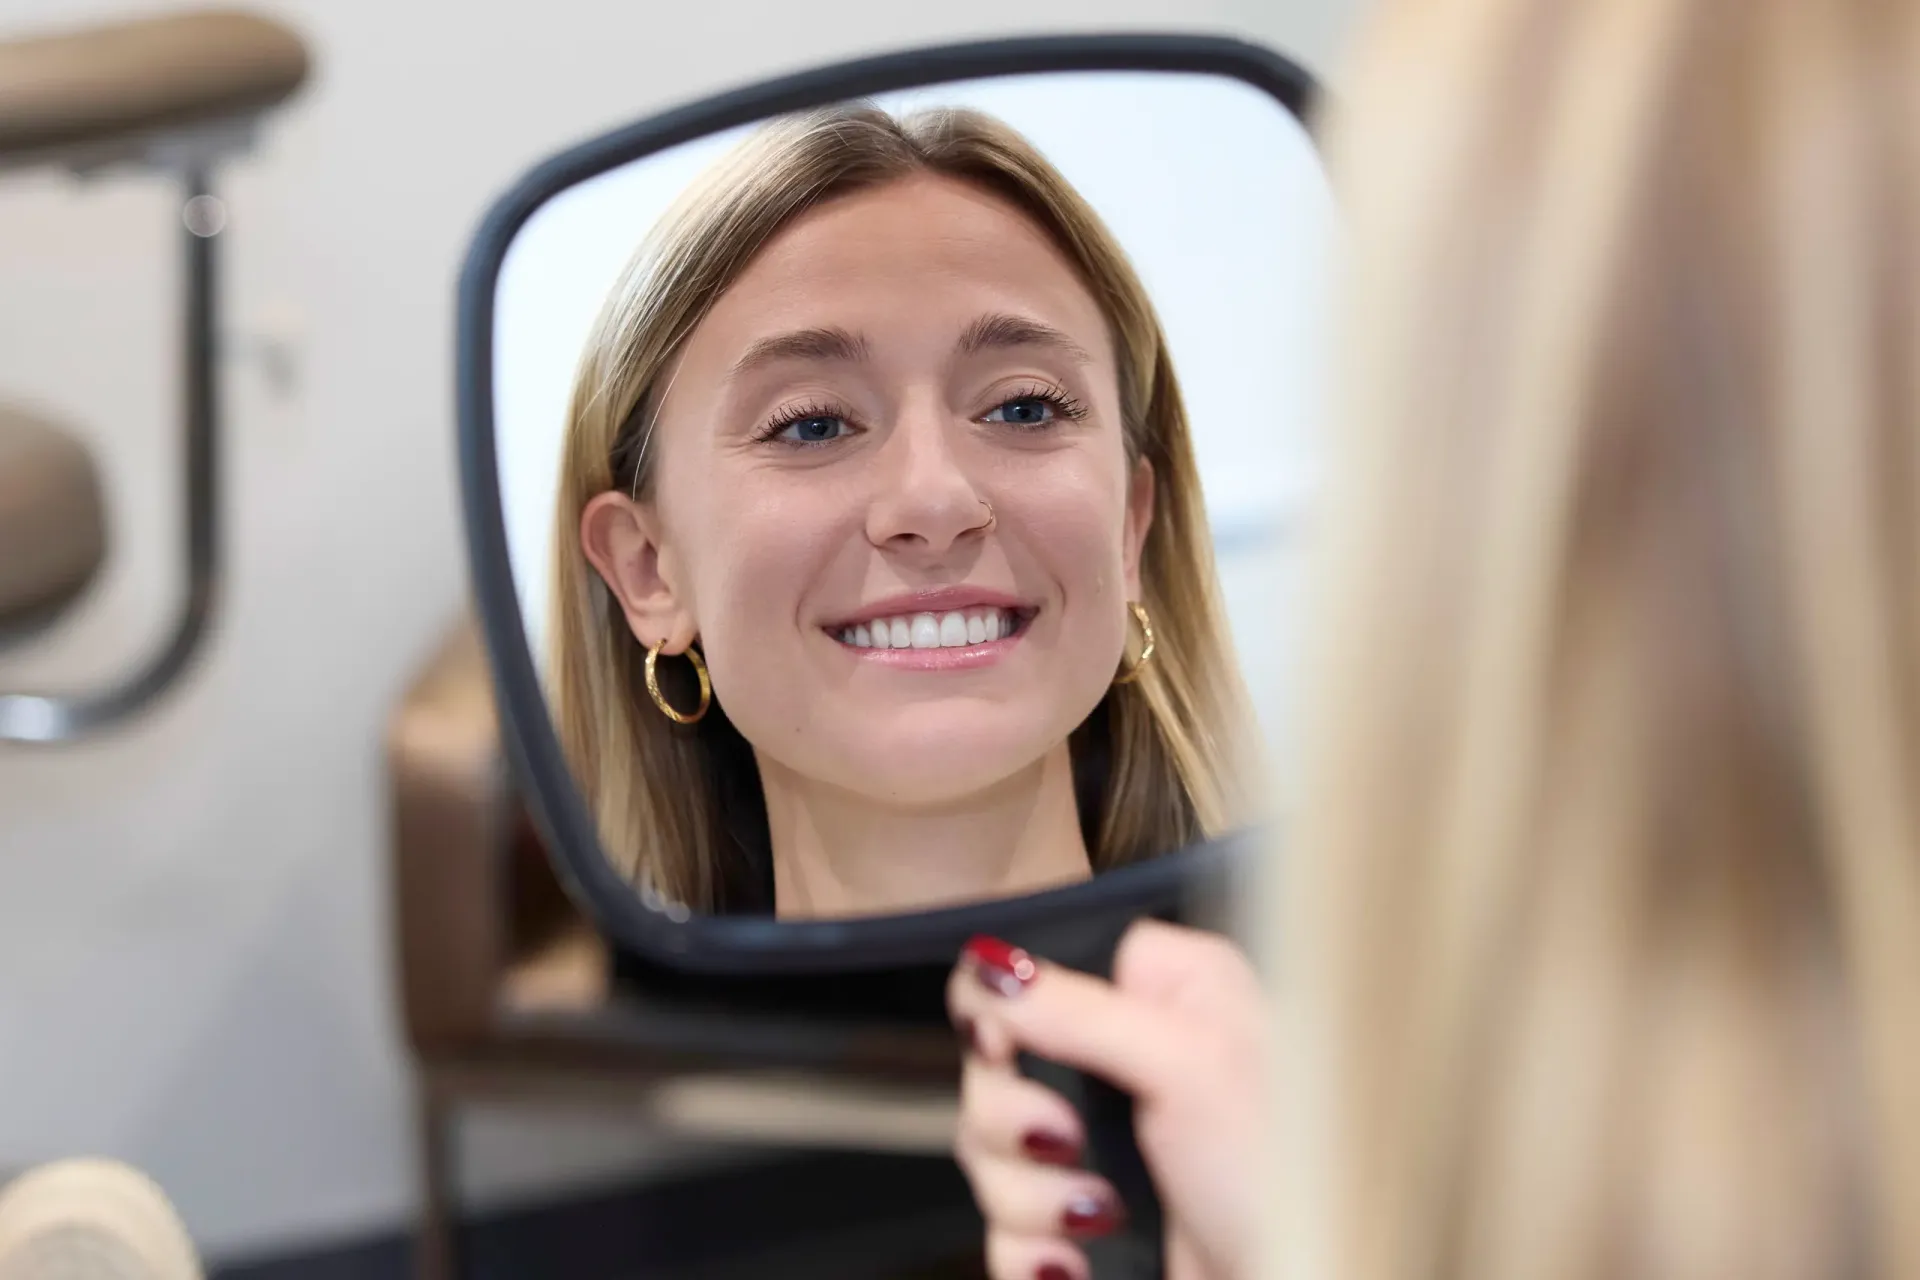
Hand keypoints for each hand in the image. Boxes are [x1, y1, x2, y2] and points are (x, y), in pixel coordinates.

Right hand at [947, 920, 1269, 1279]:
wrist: (1304, 1279)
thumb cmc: (1294, 1178)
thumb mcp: (1193, 1066)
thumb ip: (1084, 1010)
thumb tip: (992, 968)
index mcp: (1161, 989)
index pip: (1033, 964)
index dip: (1002, 1006)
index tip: (1005, 1044)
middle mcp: (1123, 1056)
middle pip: (992, 1064)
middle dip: (1013, 1120)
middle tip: (1068, 1139)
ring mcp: (1097, 1141)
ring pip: (987, 1151)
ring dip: (1031, 1197)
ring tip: (1101, 1212)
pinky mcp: (1080, 1216)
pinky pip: (1001, 1227)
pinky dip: (1031, 1252)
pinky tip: (1082, 1256)